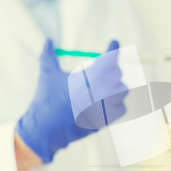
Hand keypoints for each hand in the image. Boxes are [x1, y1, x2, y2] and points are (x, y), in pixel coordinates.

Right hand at [15, 40, 126, 162]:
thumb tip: (48, 40)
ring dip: (116, 87)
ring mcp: (108, 105)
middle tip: (101, 72)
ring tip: (103, 88)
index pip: (111, 56)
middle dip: (110, 70)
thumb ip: (49, 55)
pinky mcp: (109, 119)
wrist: (47, 129)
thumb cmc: (47, 99)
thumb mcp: (48, 74)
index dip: (113, 47)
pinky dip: (117, 104)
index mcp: (92, 75)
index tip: (114, 41)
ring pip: (123, 90)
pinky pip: (122, 107)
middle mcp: (104, 89)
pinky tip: (106, 103)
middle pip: (117, 73)